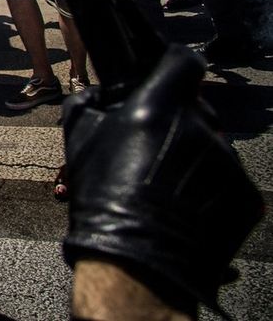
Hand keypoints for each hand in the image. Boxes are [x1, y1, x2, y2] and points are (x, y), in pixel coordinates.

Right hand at [63, 44, 262, 308]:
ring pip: (215, 144)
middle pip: (198, 107)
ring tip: (169, 183)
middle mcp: (198, 128)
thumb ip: (88, 101)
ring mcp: (227, 162)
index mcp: (157, 107)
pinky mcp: (246, 194)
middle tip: (156, 146)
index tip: (169, 74)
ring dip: (197, 154)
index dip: (174, 64)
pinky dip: (213, 186)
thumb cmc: (101, 197)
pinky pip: (230, 178)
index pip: (184, 62)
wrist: (135, 262)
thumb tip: (97, 89)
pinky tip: (187, 203)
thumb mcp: (78, 139)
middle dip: (180, 119)